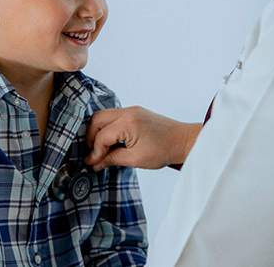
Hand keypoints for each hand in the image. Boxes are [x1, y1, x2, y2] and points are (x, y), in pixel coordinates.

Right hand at [85, 106, 201, 170]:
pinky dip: (108, 128)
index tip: (91, 163)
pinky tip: (110, 141)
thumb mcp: (135, 159)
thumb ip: (112, 159)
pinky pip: (114, 116)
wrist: (183, 141)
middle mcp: (128, 112)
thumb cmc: (164, 150)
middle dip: (90, 137)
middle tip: (93, 154)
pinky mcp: (135, 112)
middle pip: (97, 120)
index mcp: (128, 123)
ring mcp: (131, 110)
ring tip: (100, 149)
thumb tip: (95, 162)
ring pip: (103, 116)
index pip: (101, 136)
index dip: (94, 151)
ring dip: (98, 132)